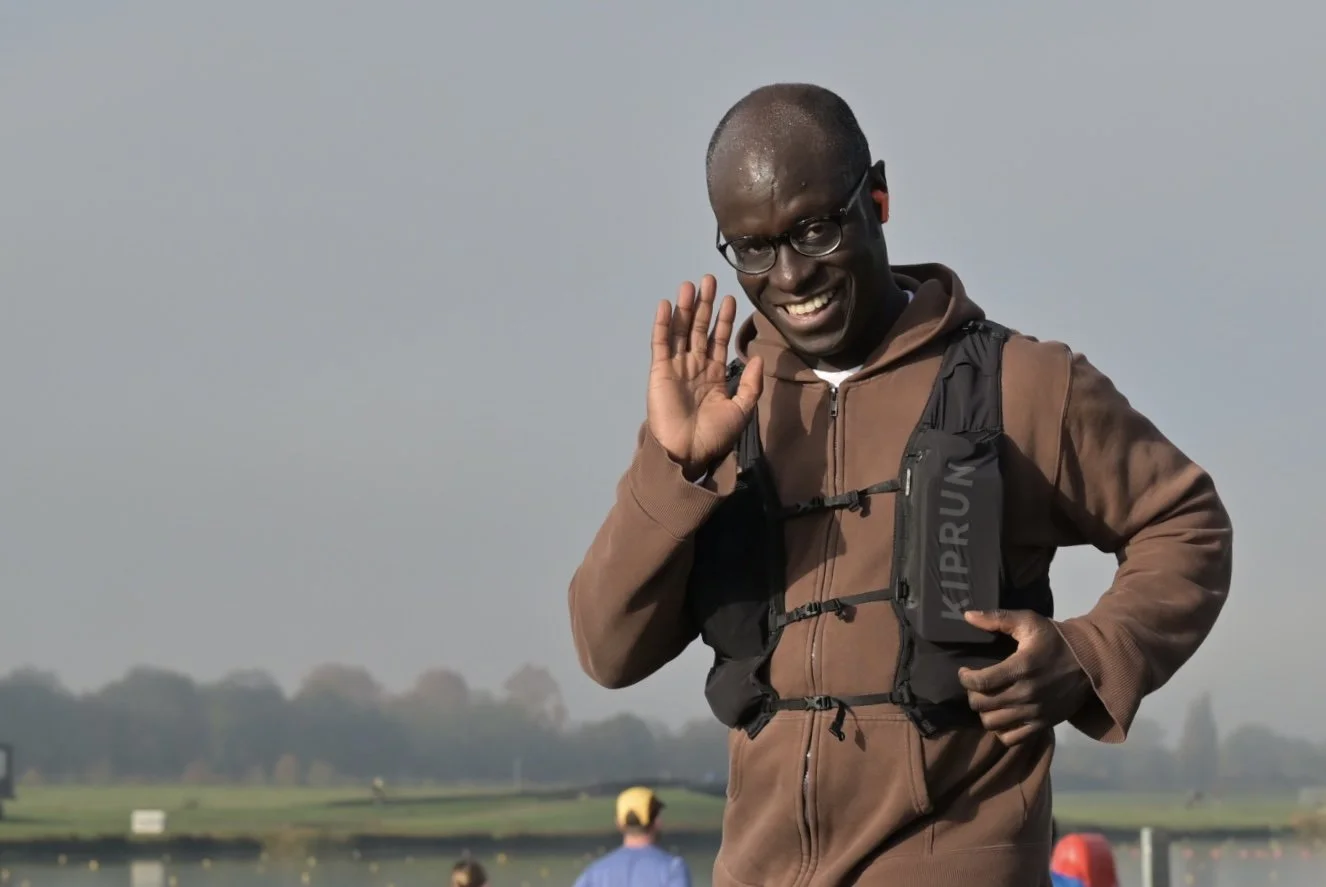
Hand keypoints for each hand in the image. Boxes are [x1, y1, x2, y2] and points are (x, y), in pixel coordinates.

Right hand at [648, 275, 762, 478]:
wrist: (688, 453)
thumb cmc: (715, 436)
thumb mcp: (741, 409)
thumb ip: (750, 383)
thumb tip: (756, 356)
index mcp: (713, 374)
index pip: (718, 340)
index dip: (723, 319)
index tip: (729, 298)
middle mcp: (694, 366)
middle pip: (699, 329)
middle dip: (704, 305)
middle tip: (708, 280)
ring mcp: (676, 367)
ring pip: (681, 331)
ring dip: (685, 308)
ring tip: (690, 285)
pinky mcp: (660, 371)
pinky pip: (661, 343)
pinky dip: (663, 324)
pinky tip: (667, 305)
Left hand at [957, 609, 1092, 746]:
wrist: (1092, 661)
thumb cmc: (1055, 640)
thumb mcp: (1029, 621)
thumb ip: (997, 618)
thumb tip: (968, 616)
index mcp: (1022, 667)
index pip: (981, 682)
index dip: (966, 678)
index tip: (965, 671)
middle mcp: (1027, 693)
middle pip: (983, 704)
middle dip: (972, 693)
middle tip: (976, 685)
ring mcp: (1036, 712)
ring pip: (993, 723)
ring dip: (984, 712)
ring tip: (988, 699)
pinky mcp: (1044, 724)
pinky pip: (1012, 739)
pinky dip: (1001, 730)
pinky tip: (1002, 715)